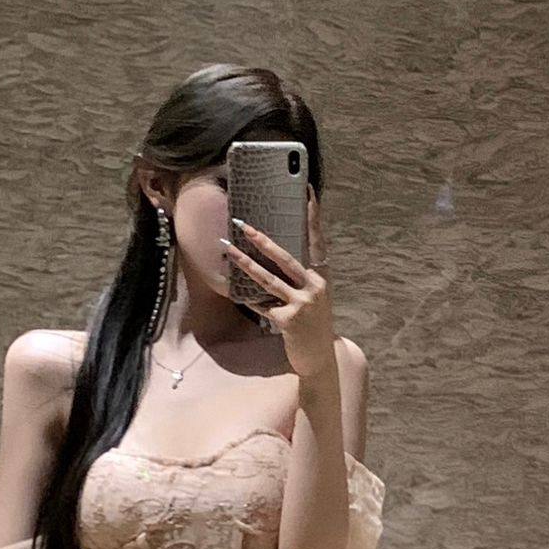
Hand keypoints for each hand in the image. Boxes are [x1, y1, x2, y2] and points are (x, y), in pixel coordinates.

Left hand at [224, 190, 337, 380]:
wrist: (320, 359)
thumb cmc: (314, 324)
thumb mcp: (314, 297)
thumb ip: (300, 278)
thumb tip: (274, 255)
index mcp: (322, 276)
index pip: (316, 239)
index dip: (312, 215)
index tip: (308, 190)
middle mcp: (315, 287)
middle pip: (285, 257)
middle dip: (262, 239)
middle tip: (242, 224)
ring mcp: (302, 304)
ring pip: (267, 279)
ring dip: (244, 263)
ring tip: (227, 249)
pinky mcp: (288, 321)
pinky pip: (261, 305)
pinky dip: (247, 298)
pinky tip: (233, 290)